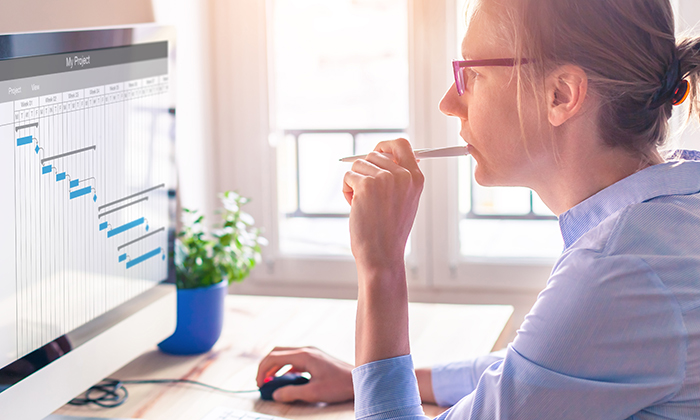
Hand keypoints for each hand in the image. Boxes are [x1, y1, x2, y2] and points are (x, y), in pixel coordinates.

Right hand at [256, 346, 353, 403]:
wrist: (359, 380)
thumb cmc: (339, 385)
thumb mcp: (313, 393)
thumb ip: (291, 393)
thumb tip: (276, 394)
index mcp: (304, 355)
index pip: (274, 357)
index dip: (262, 370)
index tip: (259, 383)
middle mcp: (306, 350)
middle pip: (277, 352)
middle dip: (266, 366)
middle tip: (261, 381)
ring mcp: (312, 352)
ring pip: (286, 355)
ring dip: (276, 367)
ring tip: (271, 382)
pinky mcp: (316, 358)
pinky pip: (295, 359)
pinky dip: (286, 368)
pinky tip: (287, 380)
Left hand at [342, 138, 423, 273]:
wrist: (382, 254)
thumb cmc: (390, 231)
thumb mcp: (405, 201)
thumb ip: (399, 177)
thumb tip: (383, 154)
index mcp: (416, 178)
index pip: (401, 144)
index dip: (385, 146)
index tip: (376, 152)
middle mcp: (403, 175)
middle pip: (374, 154)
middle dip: (365, 171)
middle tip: (367, 195)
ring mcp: (385, 179)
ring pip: (358, 165)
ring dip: (355, 183)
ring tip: (363, 204)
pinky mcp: (366, 185)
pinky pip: (348, 177)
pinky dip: (347, 191)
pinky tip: (355, 208)